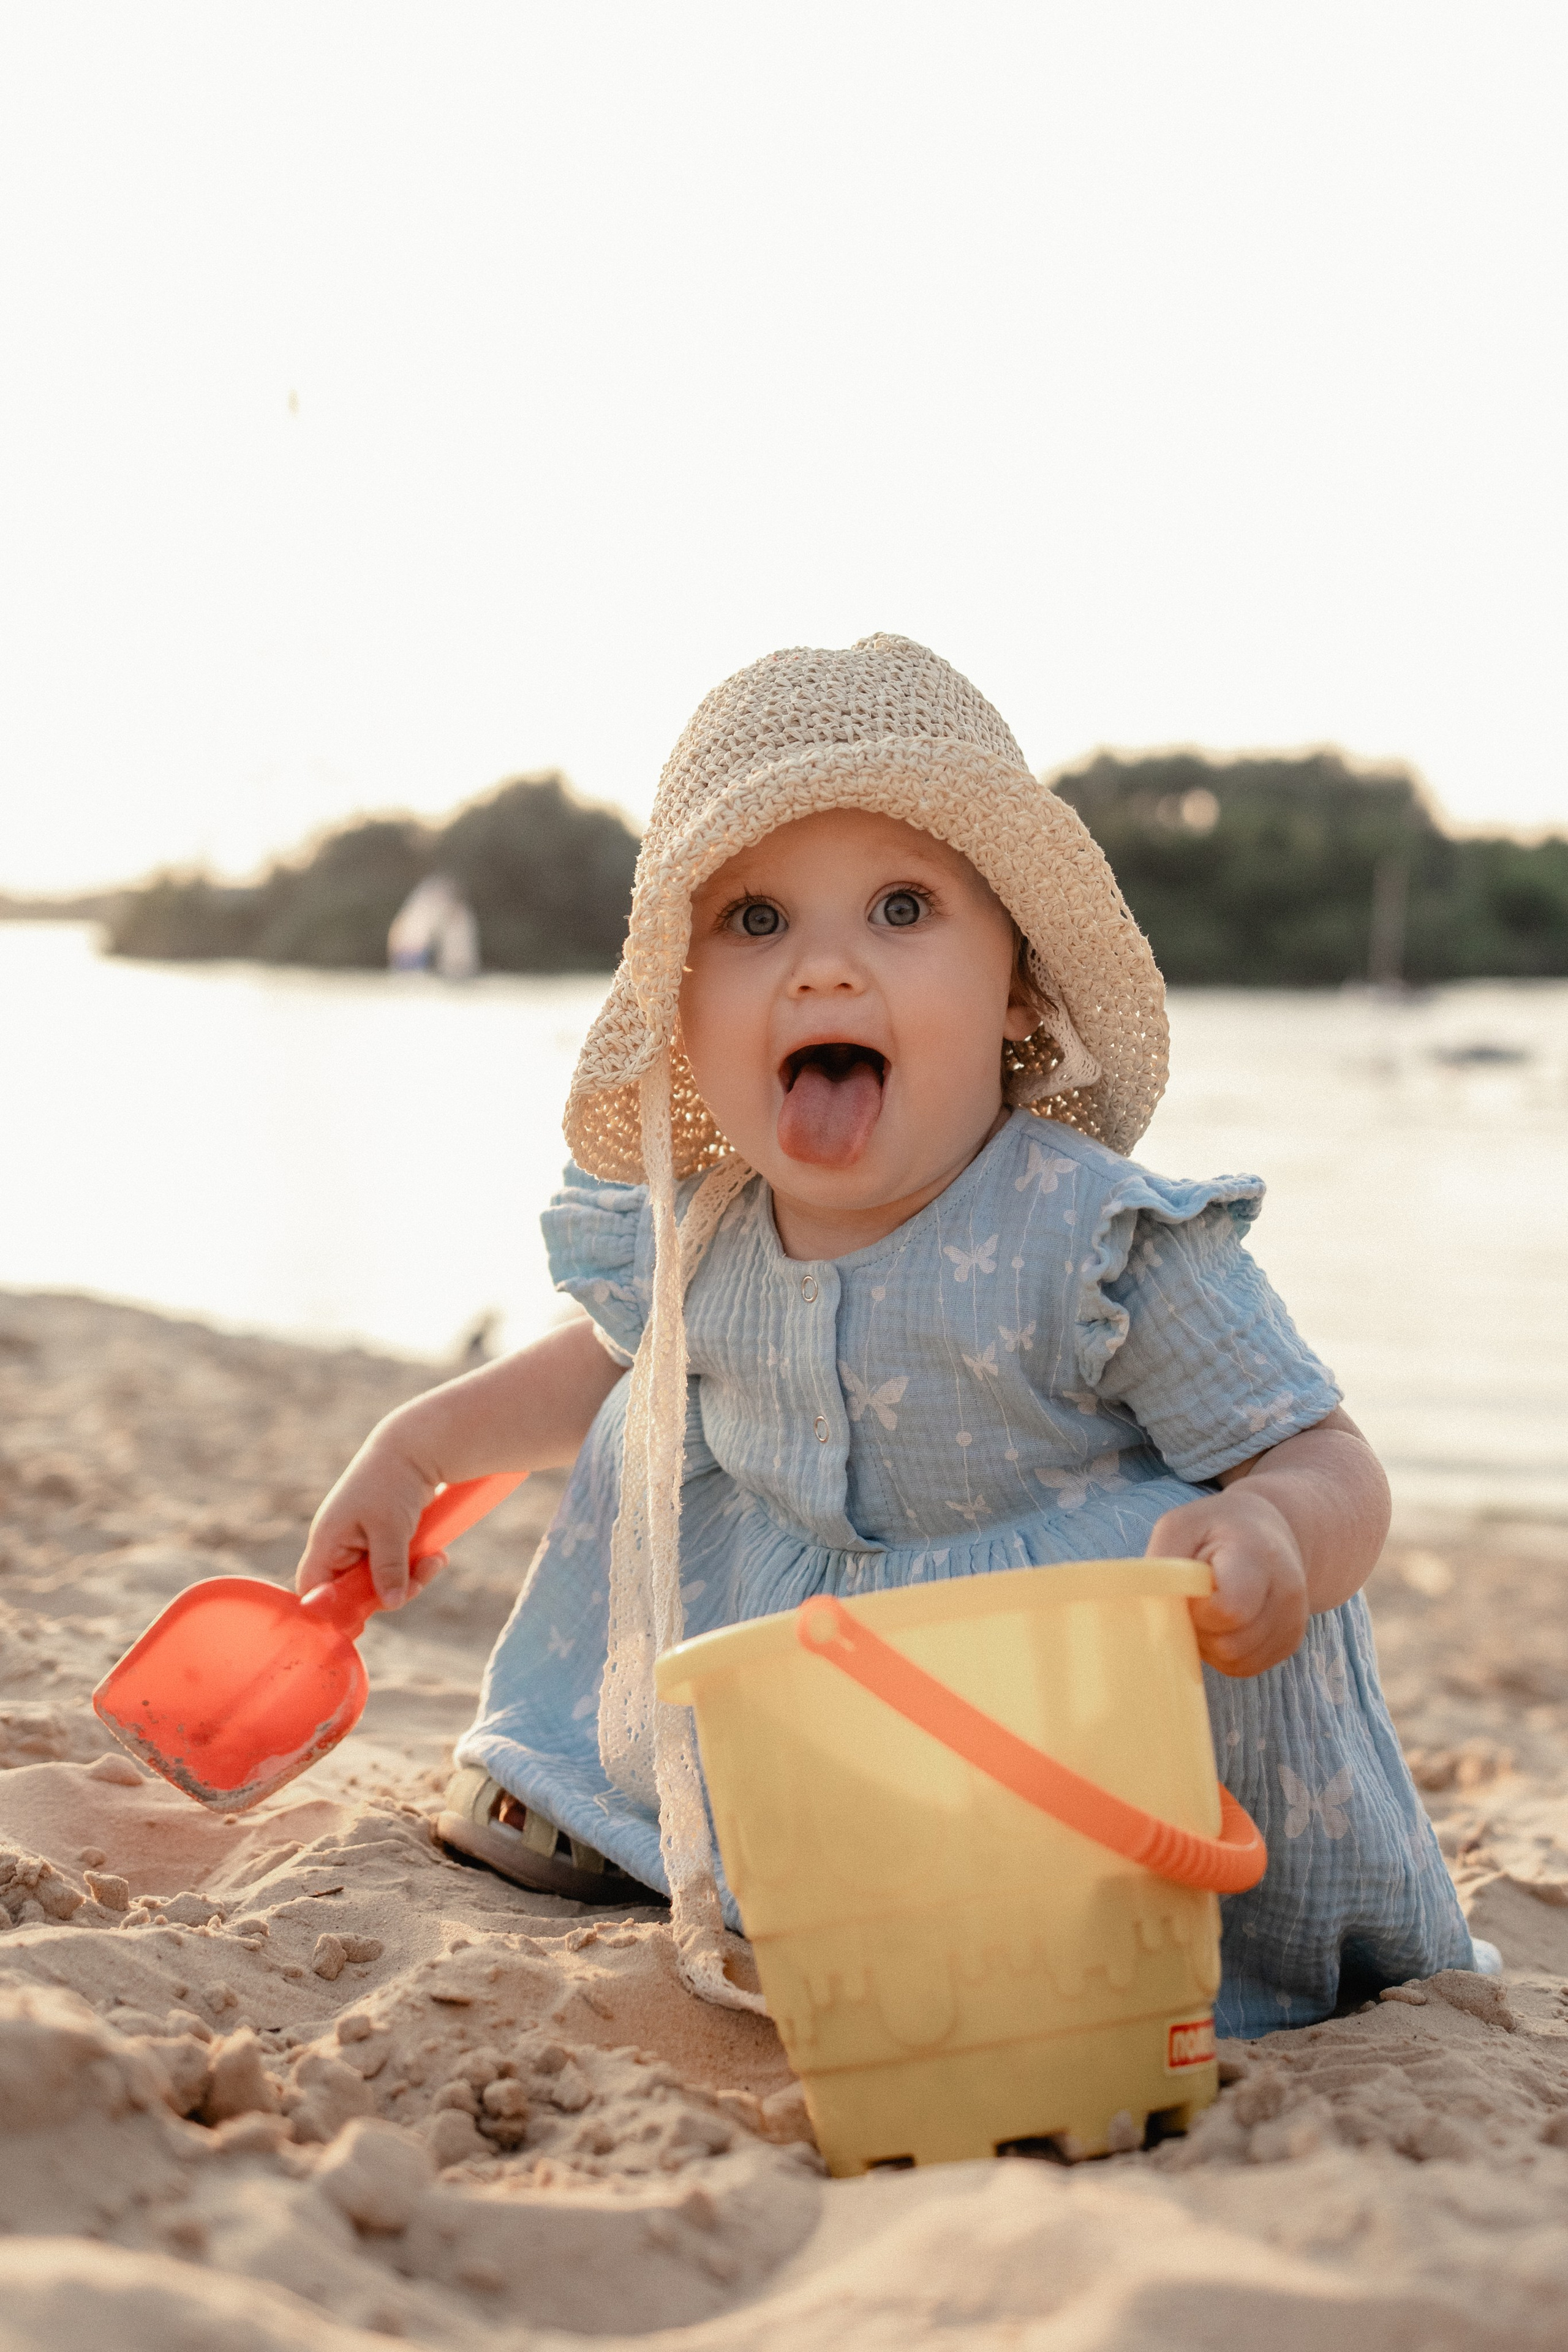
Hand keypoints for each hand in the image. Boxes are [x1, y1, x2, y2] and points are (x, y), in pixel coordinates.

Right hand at [295, 1429, 446, 1611]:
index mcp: (328, 1542)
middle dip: (387, 1593)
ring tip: (434, 1562)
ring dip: (410, 1579)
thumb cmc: (392, 1483)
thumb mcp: (389, 1528)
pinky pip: (397, 1567)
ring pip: (381, 1582)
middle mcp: (340, 1546)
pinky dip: (417, 1565)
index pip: (313, 1589)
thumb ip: (388, 1569)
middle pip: (353, 1592)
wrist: (416, 1448)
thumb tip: (391, 1604)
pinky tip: (438, 1556)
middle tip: (415, 1586)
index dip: (331, 1609)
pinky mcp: (385, 1540)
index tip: (362, 1620)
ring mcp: (363, 1544)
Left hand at [1146, 1482, 1308, 1676]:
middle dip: (1200, 1630)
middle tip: (1196, 1599)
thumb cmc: (1215, 1529)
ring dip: (1211, 1644)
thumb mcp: (1180, 1526)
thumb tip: (1145, 1610)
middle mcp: (1287, 1592)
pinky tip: (1224, 1623)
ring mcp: (1294, 1621)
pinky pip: (1246, 1668)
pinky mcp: (1290, 1643)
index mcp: (1258, 1556)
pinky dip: (1226, 1653)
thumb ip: (1162, 1566)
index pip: (1229, 1609)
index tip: (1191, 1589)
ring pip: (1237, 1662)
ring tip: (1209, 1608)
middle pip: (1230, 1645)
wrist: (1269, 1533)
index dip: (1198, 1610)